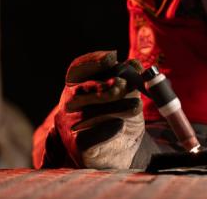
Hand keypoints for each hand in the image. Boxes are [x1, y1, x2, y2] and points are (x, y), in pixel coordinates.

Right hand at [55, 51, 144, 168]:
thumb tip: (134, 65)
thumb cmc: (122, 114)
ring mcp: (70, 126)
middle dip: (102, 86)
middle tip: (122, 85)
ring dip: (114, 108)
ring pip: (87, 114)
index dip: (93, 61)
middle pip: (80, 90)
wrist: (122, 150)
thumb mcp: (129, 93)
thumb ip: (130, 78)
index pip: (78, 69)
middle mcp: (70, 104)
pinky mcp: (78, 148)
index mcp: (78, 85)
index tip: (112, 57)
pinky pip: (89, 138)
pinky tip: (119, 126)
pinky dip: (106, 131)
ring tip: (136, 106)